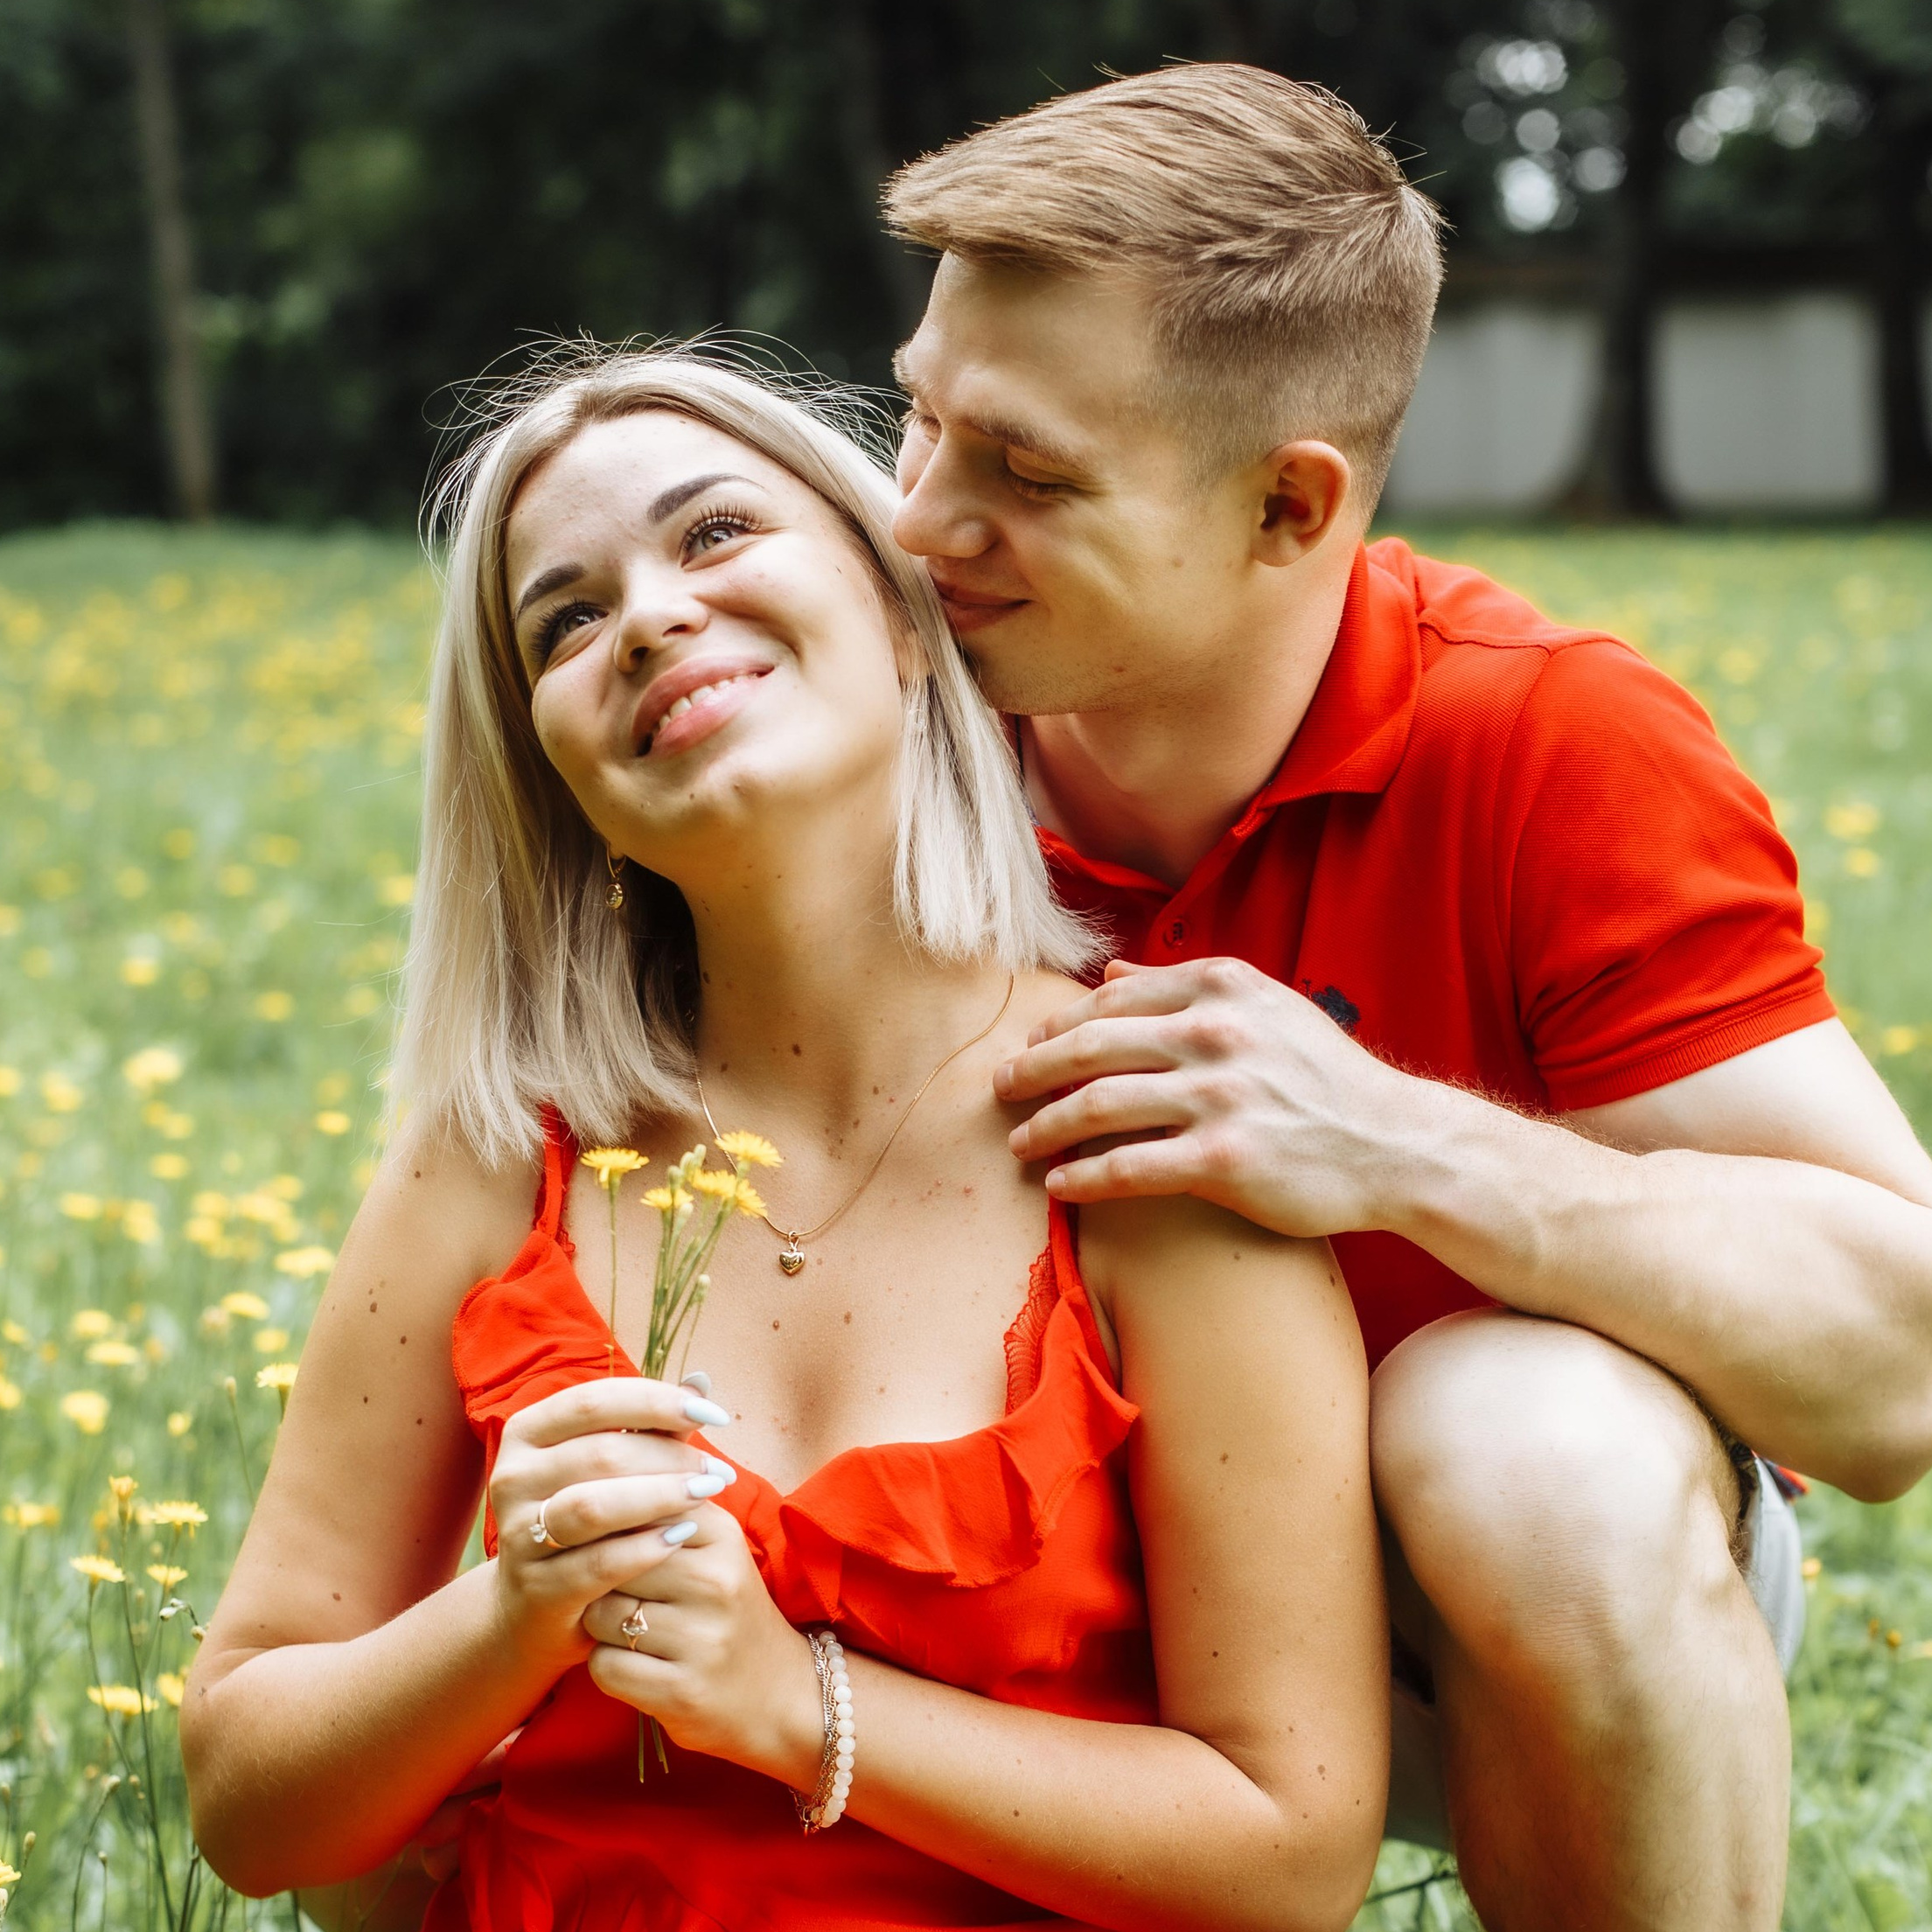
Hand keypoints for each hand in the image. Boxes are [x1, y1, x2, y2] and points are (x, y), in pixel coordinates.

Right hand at [487, 1375, 738, 1675]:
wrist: (534, 1604)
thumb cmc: (588, 1515)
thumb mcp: (612, 1466)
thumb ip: (654, 1425)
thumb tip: (703, 1380)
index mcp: (528, 1432)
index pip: (595, 1401)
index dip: (659, 1401)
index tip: (716, 1415)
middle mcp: (512, 1477)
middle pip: (600, 1453)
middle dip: (670, 1458)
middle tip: (719, 1472)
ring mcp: (517, 1534)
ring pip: (594, 1506)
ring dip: (659, 1497)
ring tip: (707, 1495)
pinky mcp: (535, 1587)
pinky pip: (597, 1562)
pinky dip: (645, 1548)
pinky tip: (681, 1537)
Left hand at [582, 1509, 823, 1786]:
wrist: (778, 1694)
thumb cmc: (728, 1610)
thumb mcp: (714, 1548)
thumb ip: (665, 1510)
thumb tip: (596, 1485)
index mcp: (723, 1536)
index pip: (635, 1513)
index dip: (608, 1532)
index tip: (608, 1545)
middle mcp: (717, 1583)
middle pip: (610, 1563)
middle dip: (601, 1582)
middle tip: (623, 1597)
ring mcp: (702, 1640)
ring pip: (600, 1616)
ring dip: (600, 1627)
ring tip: (630, 1632)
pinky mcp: (682, 1692)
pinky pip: (605, 1668)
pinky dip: (606, 1668)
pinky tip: (634, 1666)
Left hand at [994, 957, 1422, 1237]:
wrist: (1395, 1146)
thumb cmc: (1323, 1079)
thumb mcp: (1264, 1010)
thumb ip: (1184, 989)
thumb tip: (1107, 973)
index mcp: (1221, 987)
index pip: (1110, 1000)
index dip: (1057, 1025)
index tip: (1029, 1046)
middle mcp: (1216, 1033)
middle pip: (1089, 1047)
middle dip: (1031, 1070)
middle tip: (999, 1090)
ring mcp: (1219, 1097)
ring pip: (1096, 1106)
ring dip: (1044, 1125)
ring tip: (1020, 1141)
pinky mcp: (1223, 1159)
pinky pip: (1126, 1167)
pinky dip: (1082, 1176)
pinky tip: (1059, 1184)